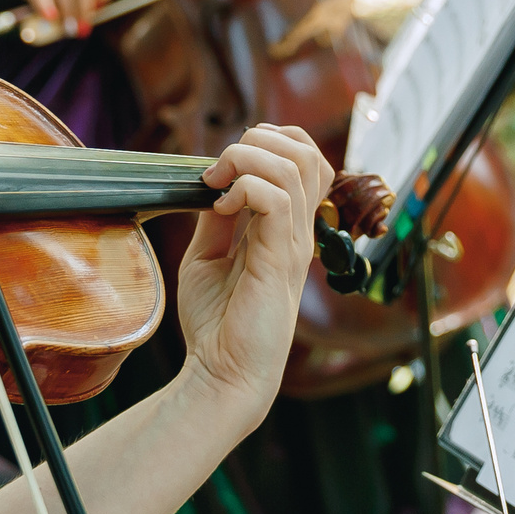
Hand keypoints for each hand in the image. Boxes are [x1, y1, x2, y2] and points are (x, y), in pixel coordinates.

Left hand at [172, 124, 331, 416]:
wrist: (220, 373)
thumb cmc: (217, 325)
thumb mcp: (207, 256)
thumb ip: (216, 219)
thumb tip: (212, 182)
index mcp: (286, 228)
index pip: (305, 159)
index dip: (269, 142)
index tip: (224, 168)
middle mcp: (297, 231)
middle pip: (307, 152)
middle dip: (257, 140)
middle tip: (218, 171)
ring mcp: (293, 243)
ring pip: (293, 165)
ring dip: (245, 158)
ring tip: (216, 185)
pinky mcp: (279, 260)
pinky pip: (275, 198)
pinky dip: (243, 188)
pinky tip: (220, 210)